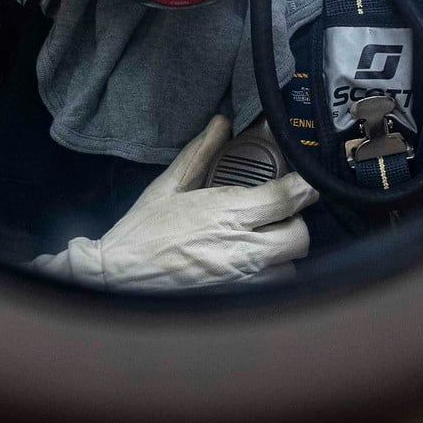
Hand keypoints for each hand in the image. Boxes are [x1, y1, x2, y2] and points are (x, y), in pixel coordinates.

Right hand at [30, 115, 318, 289]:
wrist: (117, 277)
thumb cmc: (142, 230)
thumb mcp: (168, 185)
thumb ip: (200, 152)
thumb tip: (222, 122)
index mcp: (225, 212)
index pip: (286, 198)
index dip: (304, 186)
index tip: (305, 180)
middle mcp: (240, 248)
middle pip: (299, 236)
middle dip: (296, 222)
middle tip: (282, 213)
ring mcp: (241, 279)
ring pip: (291, 265)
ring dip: (284, 251)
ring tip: (265, 240)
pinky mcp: (236, 300)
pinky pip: (272, 286)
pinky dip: (271, 274)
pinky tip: (252, 263)